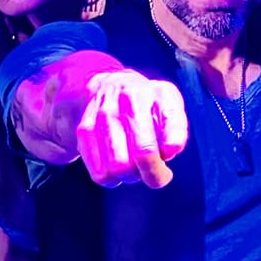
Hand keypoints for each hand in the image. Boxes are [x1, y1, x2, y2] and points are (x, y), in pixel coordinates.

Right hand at [75, 70, 188, 188]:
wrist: (108, 82)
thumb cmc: (147, 100)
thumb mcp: (170, 103)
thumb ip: (176, 129)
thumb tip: (168, 153)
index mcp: (142, 98)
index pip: (146, 149)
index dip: (157, 170)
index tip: (165, 171)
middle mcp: (116, 107)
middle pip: (128, 163)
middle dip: (145, 174)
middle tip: (150, 169)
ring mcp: (98, 118)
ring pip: (113, 170)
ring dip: (127, 177)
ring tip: (133, 165)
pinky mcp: (83, 132)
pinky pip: (98, 172)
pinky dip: (110, 178)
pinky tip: (116, 166)